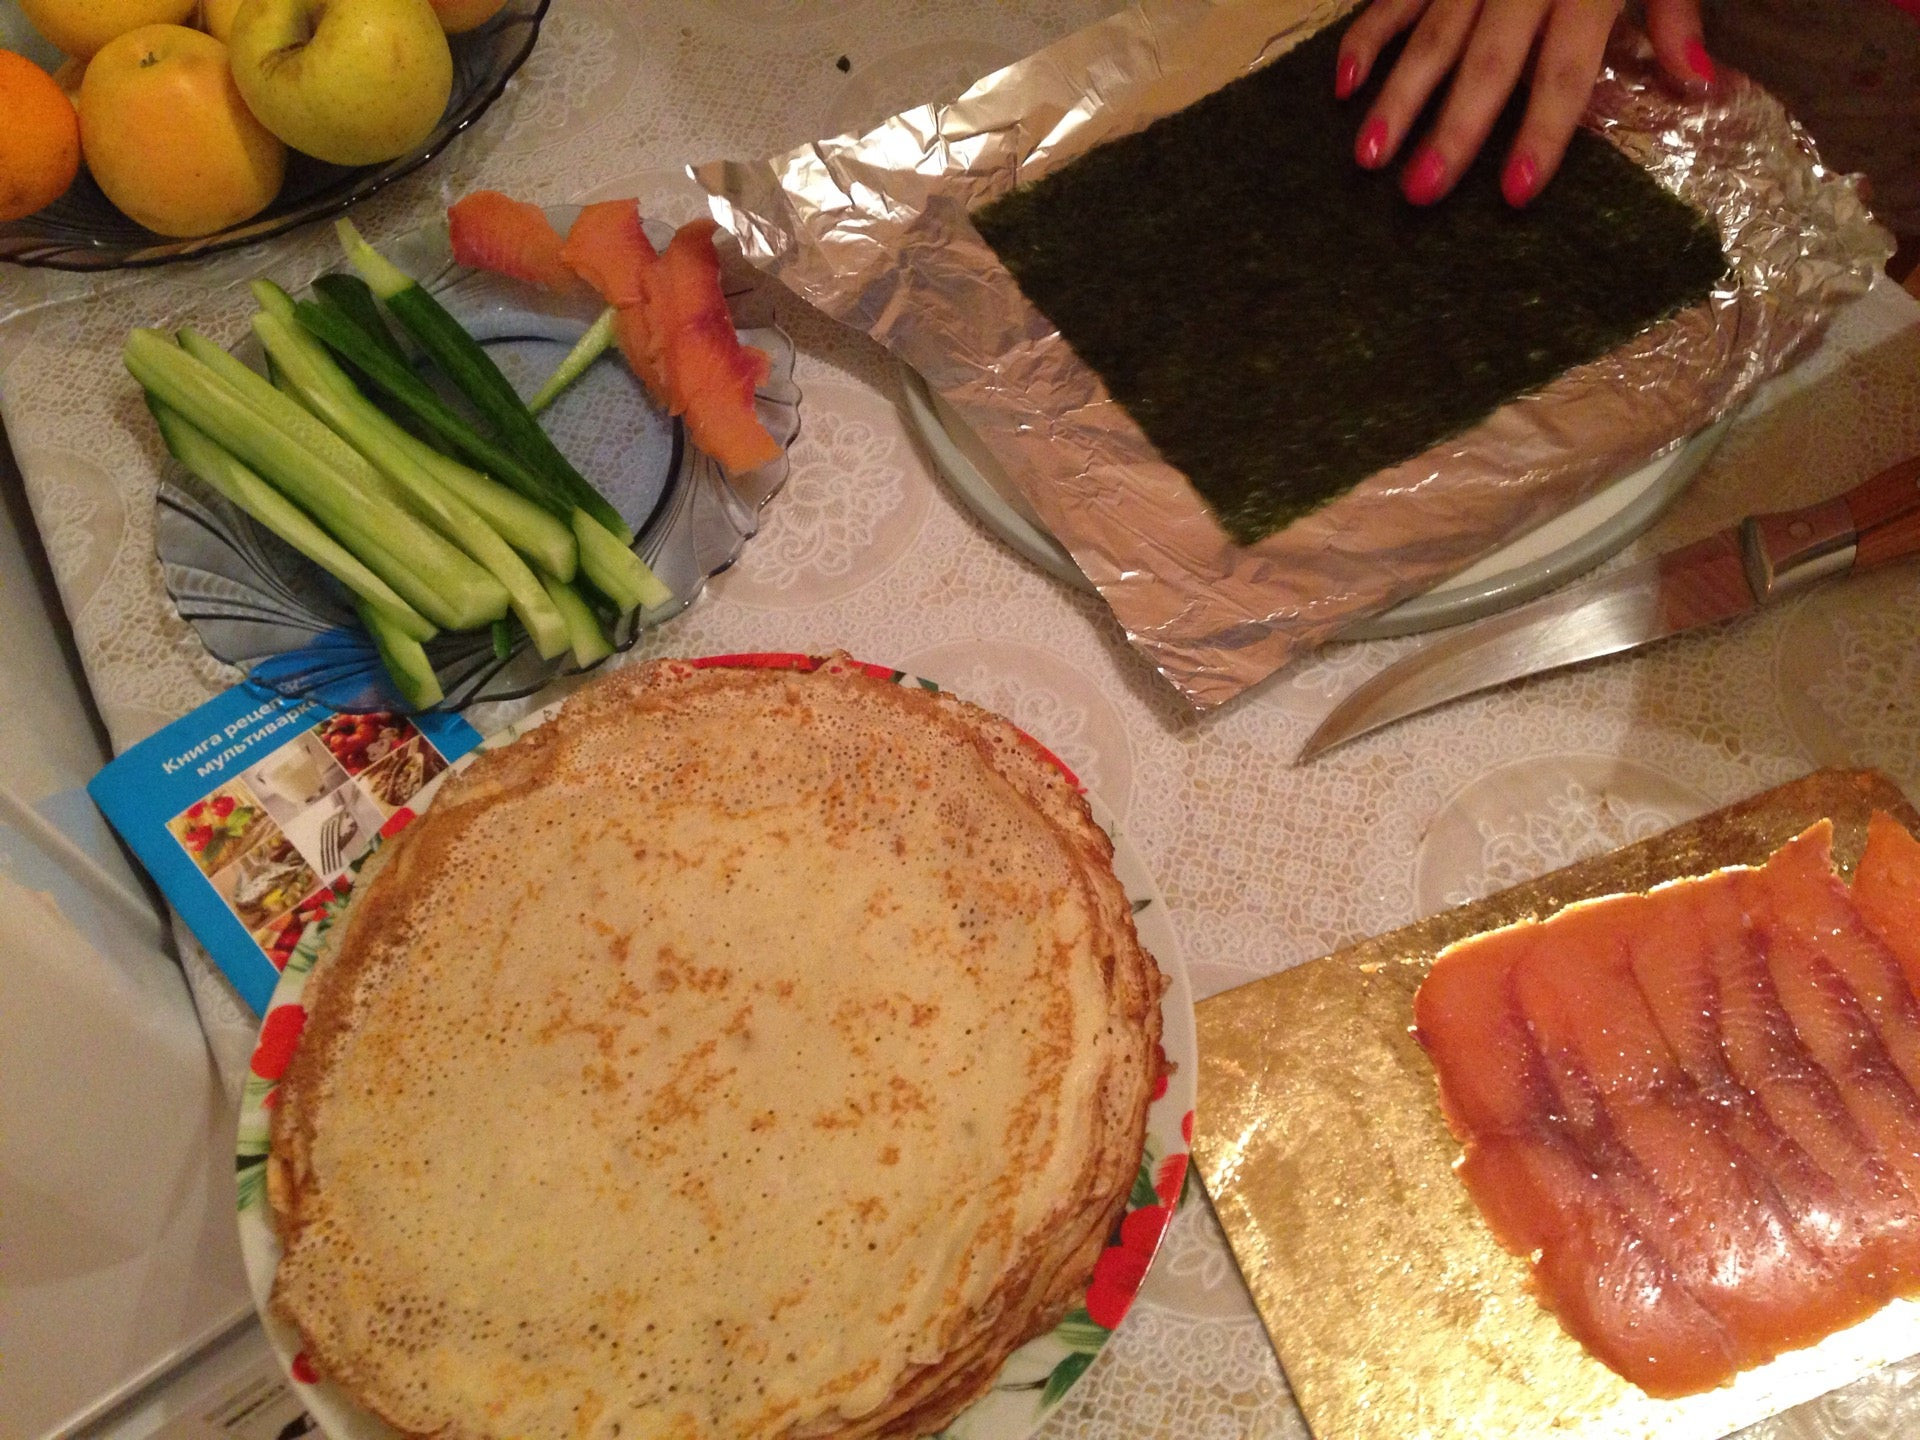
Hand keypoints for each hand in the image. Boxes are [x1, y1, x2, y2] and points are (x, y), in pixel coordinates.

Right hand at [1335, 0, 1715, 206]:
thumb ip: (1676, 14)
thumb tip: (1697, 85)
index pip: (1563, 67)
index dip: (1541, 130)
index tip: (1515, 193)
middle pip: (1487, 61)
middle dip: (1453, 129)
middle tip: (1419, 192)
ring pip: (1431, 34)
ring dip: (1396, 96)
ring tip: (1367, 157)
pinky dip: (1366, 36)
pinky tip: (1342, 85)